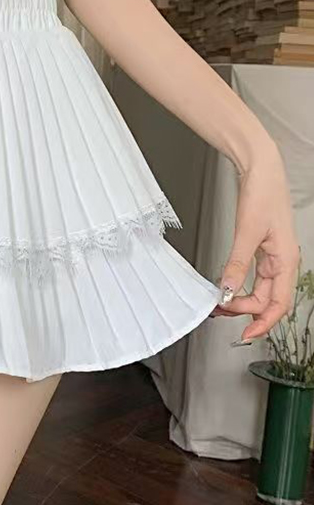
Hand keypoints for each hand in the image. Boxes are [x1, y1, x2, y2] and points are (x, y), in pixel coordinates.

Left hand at [211, 148, 298, 340]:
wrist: (261, 170)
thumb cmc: (263, 194)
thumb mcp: (247, 233)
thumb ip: (236, 264)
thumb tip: (227, 290)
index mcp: (286, 261)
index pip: (278, 304)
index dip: (263, 323)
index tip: (245, 334)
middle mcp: (282, 261)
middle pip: (266, 300)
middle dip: (244, 311)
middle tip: (219, 314)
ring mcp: (272, 256)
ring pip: (259, 289)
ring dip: (240, 300)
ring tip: (219, 304)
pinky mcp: (261, 248)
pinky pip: (253, 276)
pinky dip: (238, 284)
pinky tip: (225, 286)